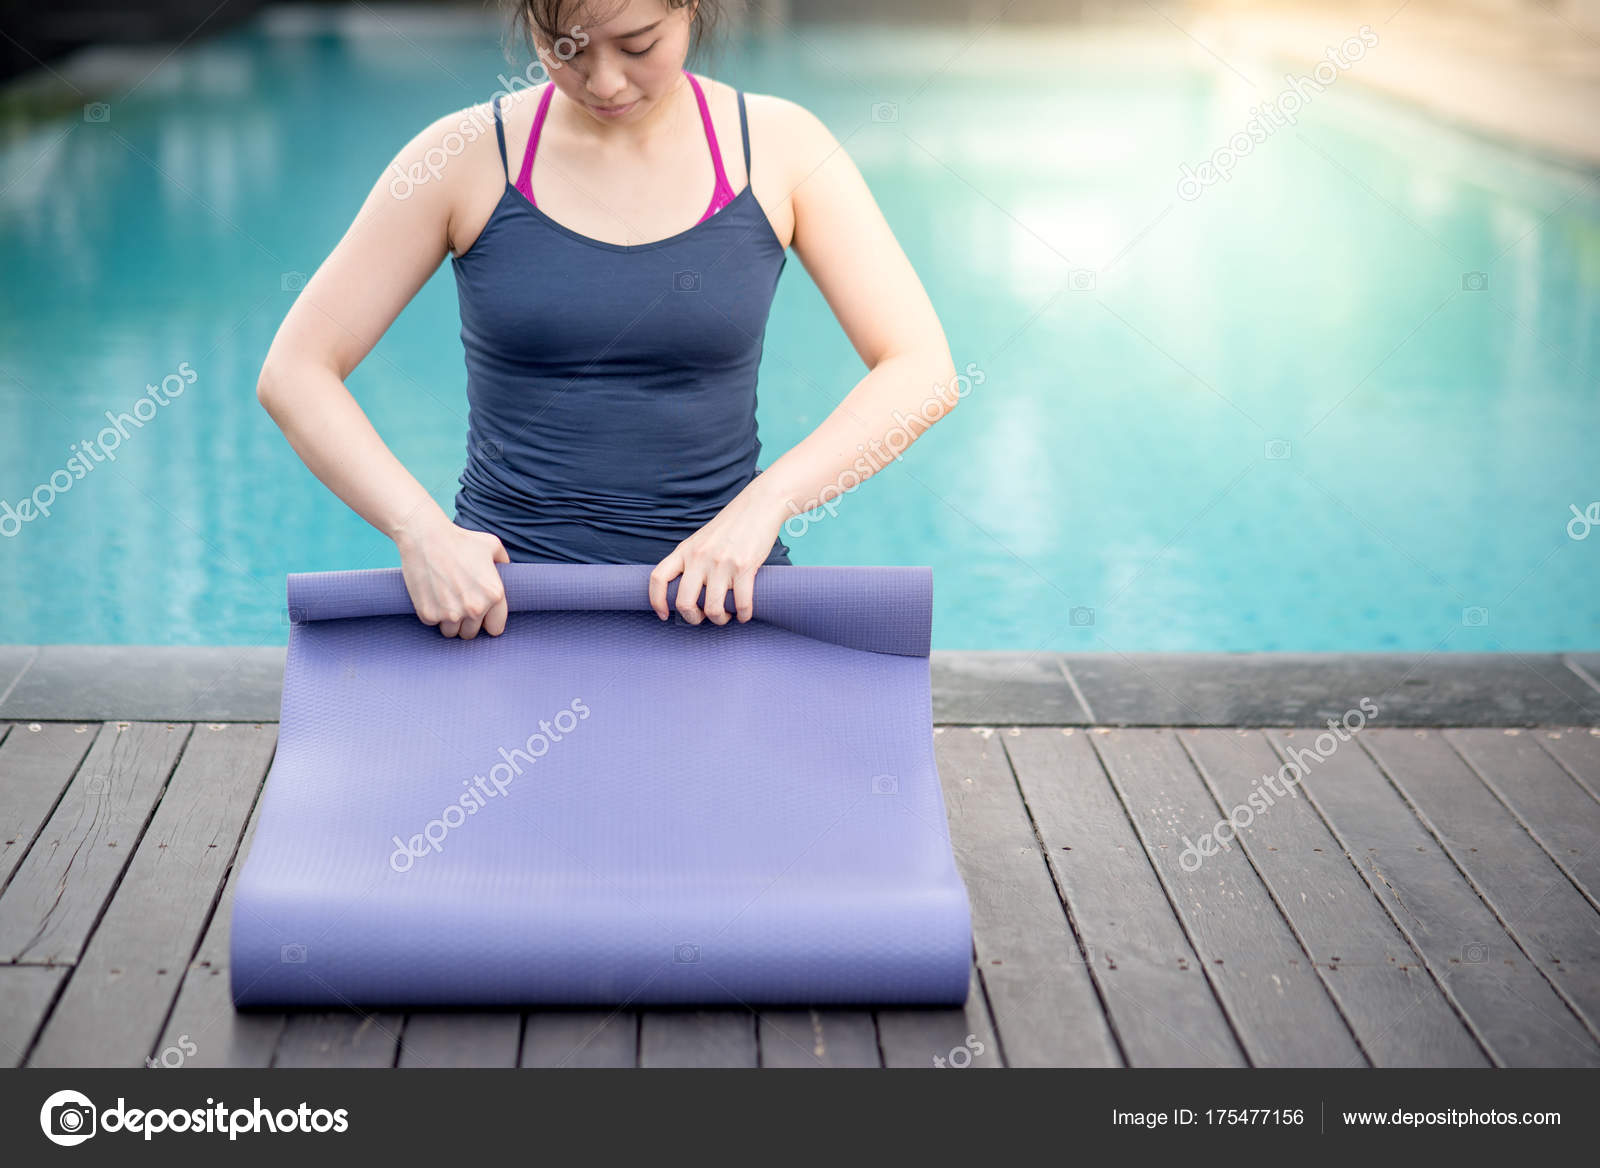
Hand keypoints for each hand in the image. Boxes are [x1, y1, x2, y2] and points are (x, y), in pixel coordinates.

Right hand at [395, 511, 510, 637]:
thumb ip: (504, 562)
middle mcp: (475, 608)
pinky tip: (432, 595)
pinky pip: (433, 624)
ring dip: (450, 621)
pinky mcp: (428, 614)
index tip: (481, 616)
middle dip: (467, 622)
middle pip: (472, 633)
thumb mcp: (492, 546)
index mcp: (494, 595)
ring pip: (452, 632)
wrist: (425, 537)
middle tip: (460, 604)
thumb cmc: (460, 540)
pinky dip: (432, 614)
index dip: (488, 622)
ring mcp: (450, 614)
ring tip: (446, 600)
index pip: (496, 629)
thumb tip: (509, 572)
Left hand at [650, 483, 787, 624]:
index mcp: (685, 551)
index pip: (658, 578)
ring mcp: (721, 563)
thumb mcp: (701, 540)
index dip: (656, 601)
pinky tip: (745, 614)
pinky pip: (741, 603)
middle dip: (692, 619)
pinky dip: (743, 615)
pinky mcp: (745, 567)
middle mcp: (699, 558)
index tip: (664, 614)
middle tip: (701, 618)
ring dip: (720, 619)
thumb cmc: (731, 526)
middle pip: (684, 602)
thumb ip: (691, 560)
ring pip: (712, 608)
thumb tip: (688, 590)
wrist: (758, 505)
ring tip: (726, 616)